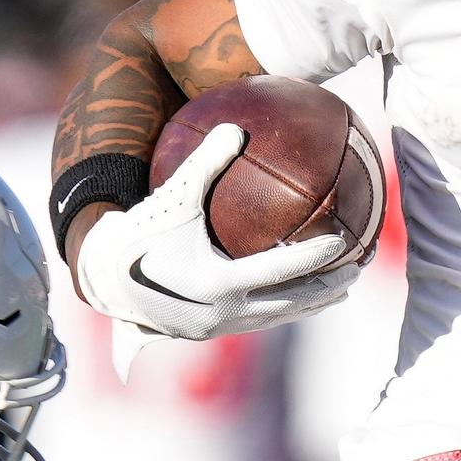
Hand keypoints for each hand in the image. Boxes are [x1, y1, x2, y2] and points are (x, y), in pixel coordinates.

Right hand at [69, 125, 358, 371]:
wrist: (103, 280)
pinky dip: (283, 310)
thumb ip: (205, 163)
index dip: (317, 256)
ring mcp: (217, 327)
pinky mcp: (209, 333)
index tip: (345, 242)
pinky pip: (257, 322)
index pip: (282, 269)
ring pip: (277, 319)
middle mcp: (223, 311)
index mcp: (219, 283)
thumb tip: (235, 126)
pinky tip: (297, 298)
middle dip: (328, 288)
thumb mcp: (172, 196)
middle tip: (358, 269)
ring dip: (311, 306)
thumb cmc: (139, 234)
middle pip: (291, 302)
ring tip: (339, 291)